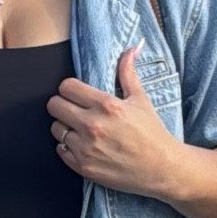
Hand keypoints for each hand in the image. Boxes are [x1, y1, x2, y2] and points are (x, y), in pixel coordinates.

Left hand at [47, 46, 183, 197]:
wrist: (162, 169)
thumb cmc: (152, 133)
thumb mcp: (140, 100)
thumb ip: (128, 74)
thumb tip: (131, 49)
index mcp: (106, 105)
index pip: (66, 87)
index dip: (70, 89)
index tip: (76, 94)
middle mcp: (93, 125)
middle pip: (54, 106)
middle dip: (63, 105)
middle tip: (74, 110)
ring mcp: (86, 148)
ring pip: (55, 129)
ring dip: (65, 127)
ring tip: (81, 130)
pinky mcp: (83, 167)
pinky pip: (60, 150)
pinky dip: (68, 148)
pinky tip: (83, 146)